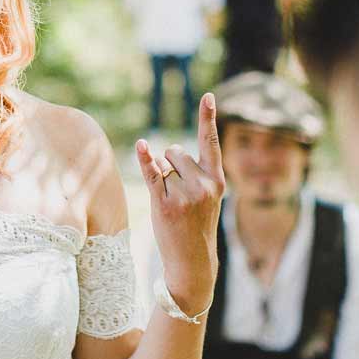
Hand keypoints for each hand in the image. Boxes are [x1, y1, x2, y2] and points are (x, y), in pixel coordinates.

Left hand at [134, 93, 223, 315]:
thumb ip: (194, 173)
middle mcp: (204, 184)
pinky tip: (140, 146)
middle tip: (178, 193)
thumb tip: (162, 152)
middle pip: (176, 152)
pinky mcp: (166, 204)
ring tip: (171, 203)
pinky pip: (152, 174)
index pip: (211, 143)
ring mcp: (185, 194)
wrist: (193, 261)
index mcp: (217, 181)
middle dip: (170, 164)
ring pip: (162, 165)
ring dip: (160, 177)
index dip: (208, 118)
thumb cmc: (196, 227)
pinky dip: (144, 160)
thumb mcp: (206, 198)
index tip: (207, 96)